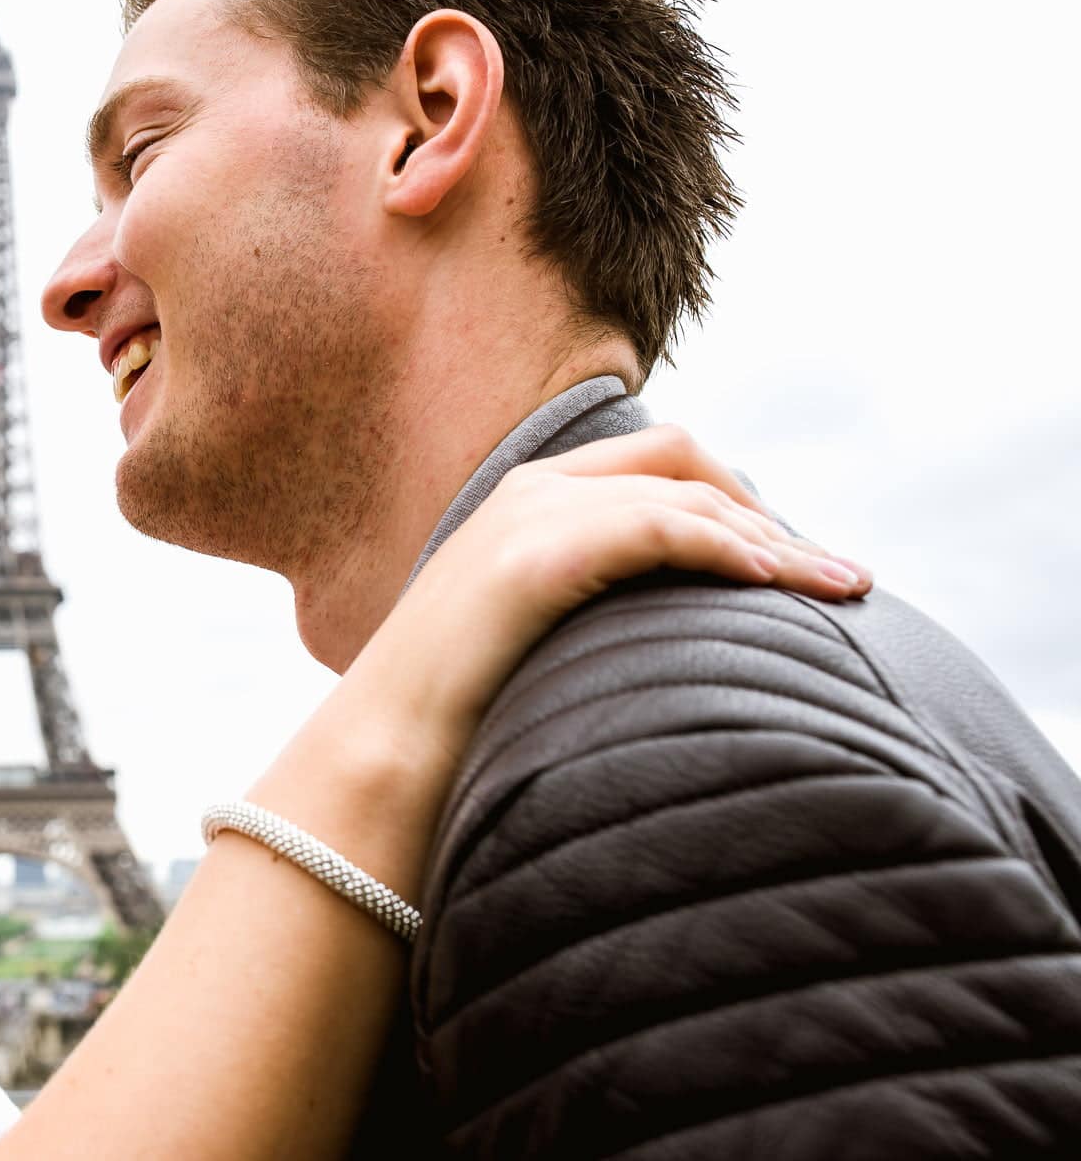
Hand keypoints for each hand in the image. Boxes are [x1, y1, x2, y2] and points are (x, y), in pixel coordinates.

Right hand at [385, 424, 870, 739]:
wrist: (379, 761)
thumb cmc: (453, 728)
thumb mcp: (528, 646)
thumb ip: (583, 617)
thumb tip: (659, 657)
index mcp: (526, 501)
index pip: (652, 462)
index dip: (734, 500)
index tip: (792, 566)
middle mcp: (532, 489)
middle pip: (683, 458)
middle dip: (770, 514)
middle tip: (842, 580)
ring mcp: (531, 514)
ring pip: (688, 492)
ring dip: (778, 541)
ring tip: (841, 590)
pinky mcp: (538, 555)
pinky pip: (663, 527)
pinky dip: (730, 549)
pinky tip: (775, 587)